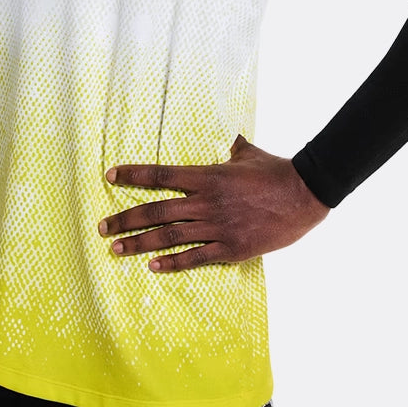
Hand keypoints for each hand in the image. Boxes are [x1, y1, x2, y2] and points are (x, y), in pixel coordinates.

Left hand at [98, 134, 330, 270]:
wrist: (304, 195)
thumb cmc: (276, 171)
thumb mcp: (249, 154)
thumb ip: (234, 148)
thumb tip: (232, 140)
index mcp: (207, 176)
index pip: (161, 175)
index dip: (133, 175)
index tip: (110, 175)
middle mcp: (206, 202)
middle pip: (156, 211)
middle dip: (125, 219)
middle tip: (103, 227)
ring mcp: (217, 227)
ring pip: (169, 237)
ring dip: (139, 244)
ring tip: (116, 249)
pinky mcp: (231, 248)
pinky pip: (195, 258)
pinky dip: (173, 263)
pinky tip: (153, 266)